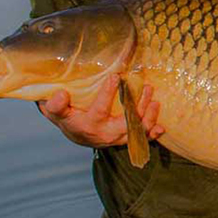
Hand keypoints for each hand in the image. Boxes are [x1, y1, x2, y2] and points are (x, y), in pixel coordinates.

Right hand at [37, 74, 164, 148]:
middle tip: (146, 88)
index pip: (99, 109)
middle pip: (125, 123)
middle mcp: (105, 134)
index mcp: (88, 125)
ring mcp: (117, 138)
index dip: (107, 94)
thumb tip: (60, 94)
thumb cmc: (68, 118)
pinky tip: (162, 128)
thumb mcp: (56, 113)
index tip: (115, 77)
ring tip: (154, 99)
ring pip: (136, 130)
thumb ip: (55, 106)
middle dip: (138, 107)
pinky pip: (141, 139)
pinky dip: (152, 134)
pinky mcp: (126, 139)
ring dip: (148, 116)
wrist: (77, 134)